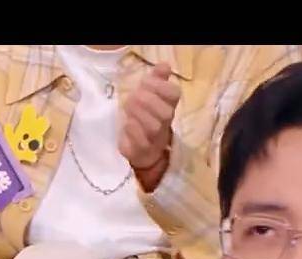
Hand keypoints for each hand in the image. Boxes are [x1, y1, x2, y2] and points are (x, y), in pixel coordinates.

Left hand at [119, 62, 180, 190]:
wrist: (142, 150)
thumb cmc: (145, 117)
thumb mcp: (150, 96)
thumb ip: (157, 79)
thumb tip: (164, 65)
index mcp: (169, 106)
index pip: (174, 94)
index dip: (160, 86)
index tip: (145, 82)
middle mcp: (165, 123)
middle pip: (165, 112)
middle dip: (147, 101)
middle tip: (133, 97)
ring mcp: (155, 139)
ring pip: (153, 126)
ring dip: (138, 113)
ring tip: (128, 108)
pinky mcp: (142, 150)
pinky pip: (140, 140)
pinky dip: (132, 128)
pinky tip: (127, 123)